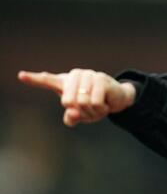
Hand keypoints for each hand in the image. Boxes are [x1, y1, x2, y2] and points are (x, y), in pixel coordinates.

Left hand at [18, 69, 135, 126]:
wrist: (118, 98)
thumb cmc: (96, 105)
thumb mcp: (82, 115)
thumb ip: (72, 117)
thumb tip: (72, 114)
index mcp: (66, 82)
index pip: (48, 80)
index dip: (34, 79)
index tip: (21, 76)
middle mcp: (76, 75)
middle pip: (68, 102)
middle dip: (81, 112)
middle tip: (90, 109)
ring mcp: (88, 75)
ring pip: (83, 103)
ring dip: (93, 111)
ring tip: (99, 106)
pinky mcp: (101, 79)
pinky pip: (95, 102)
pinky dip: (101, 109)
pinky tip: (106, 104)